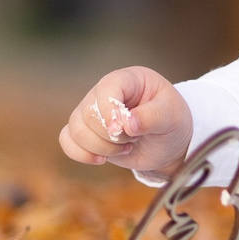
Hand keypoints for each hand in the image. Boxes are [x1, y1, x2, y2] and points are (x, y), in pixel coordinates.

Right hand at [58, 67, 195, 175]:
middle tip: (133, 140)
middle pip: (88, 113)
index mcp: (127, 80)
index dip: (111, 112)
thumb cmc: (172, 121)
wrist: (168, 143)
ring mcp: (92, 112)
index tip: (125, 131)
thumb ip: (152, 117)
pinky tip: (101, 159)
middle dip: (110, 136)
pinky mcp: (86, 132)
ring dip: (100, 147)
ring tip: (124, 147)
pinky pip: (67, 140)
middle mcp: (104, 92)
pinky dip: (81, 154)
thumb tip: (127, 124)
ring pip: (76, 129)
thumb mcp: (171, 116)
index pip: (107, 88)